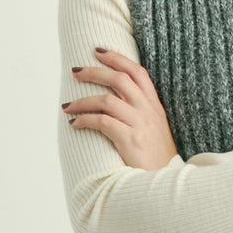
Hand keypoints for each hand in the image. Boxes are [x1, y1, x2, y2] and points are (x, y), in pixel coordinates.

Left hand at [62, 49, 178, 169]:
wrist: (164, 182)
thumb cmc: (155, 159)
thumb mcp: (155, 130)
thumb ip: (140, 113)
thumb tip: (113, 101)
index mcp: (154, 106)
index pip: (138, 72)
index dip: (118, 58)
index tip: (99, 51)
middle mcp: (148, 111)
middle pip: (120, 79)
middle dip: (94, 72)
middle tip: (75, 72)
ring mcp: (140, 124)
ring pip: (107, 99)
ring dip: (82, 100)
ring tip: (67, 106)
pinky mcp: (130, 139)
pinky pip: (102, 121)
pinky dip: (84, 120)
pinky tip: (75, 124)